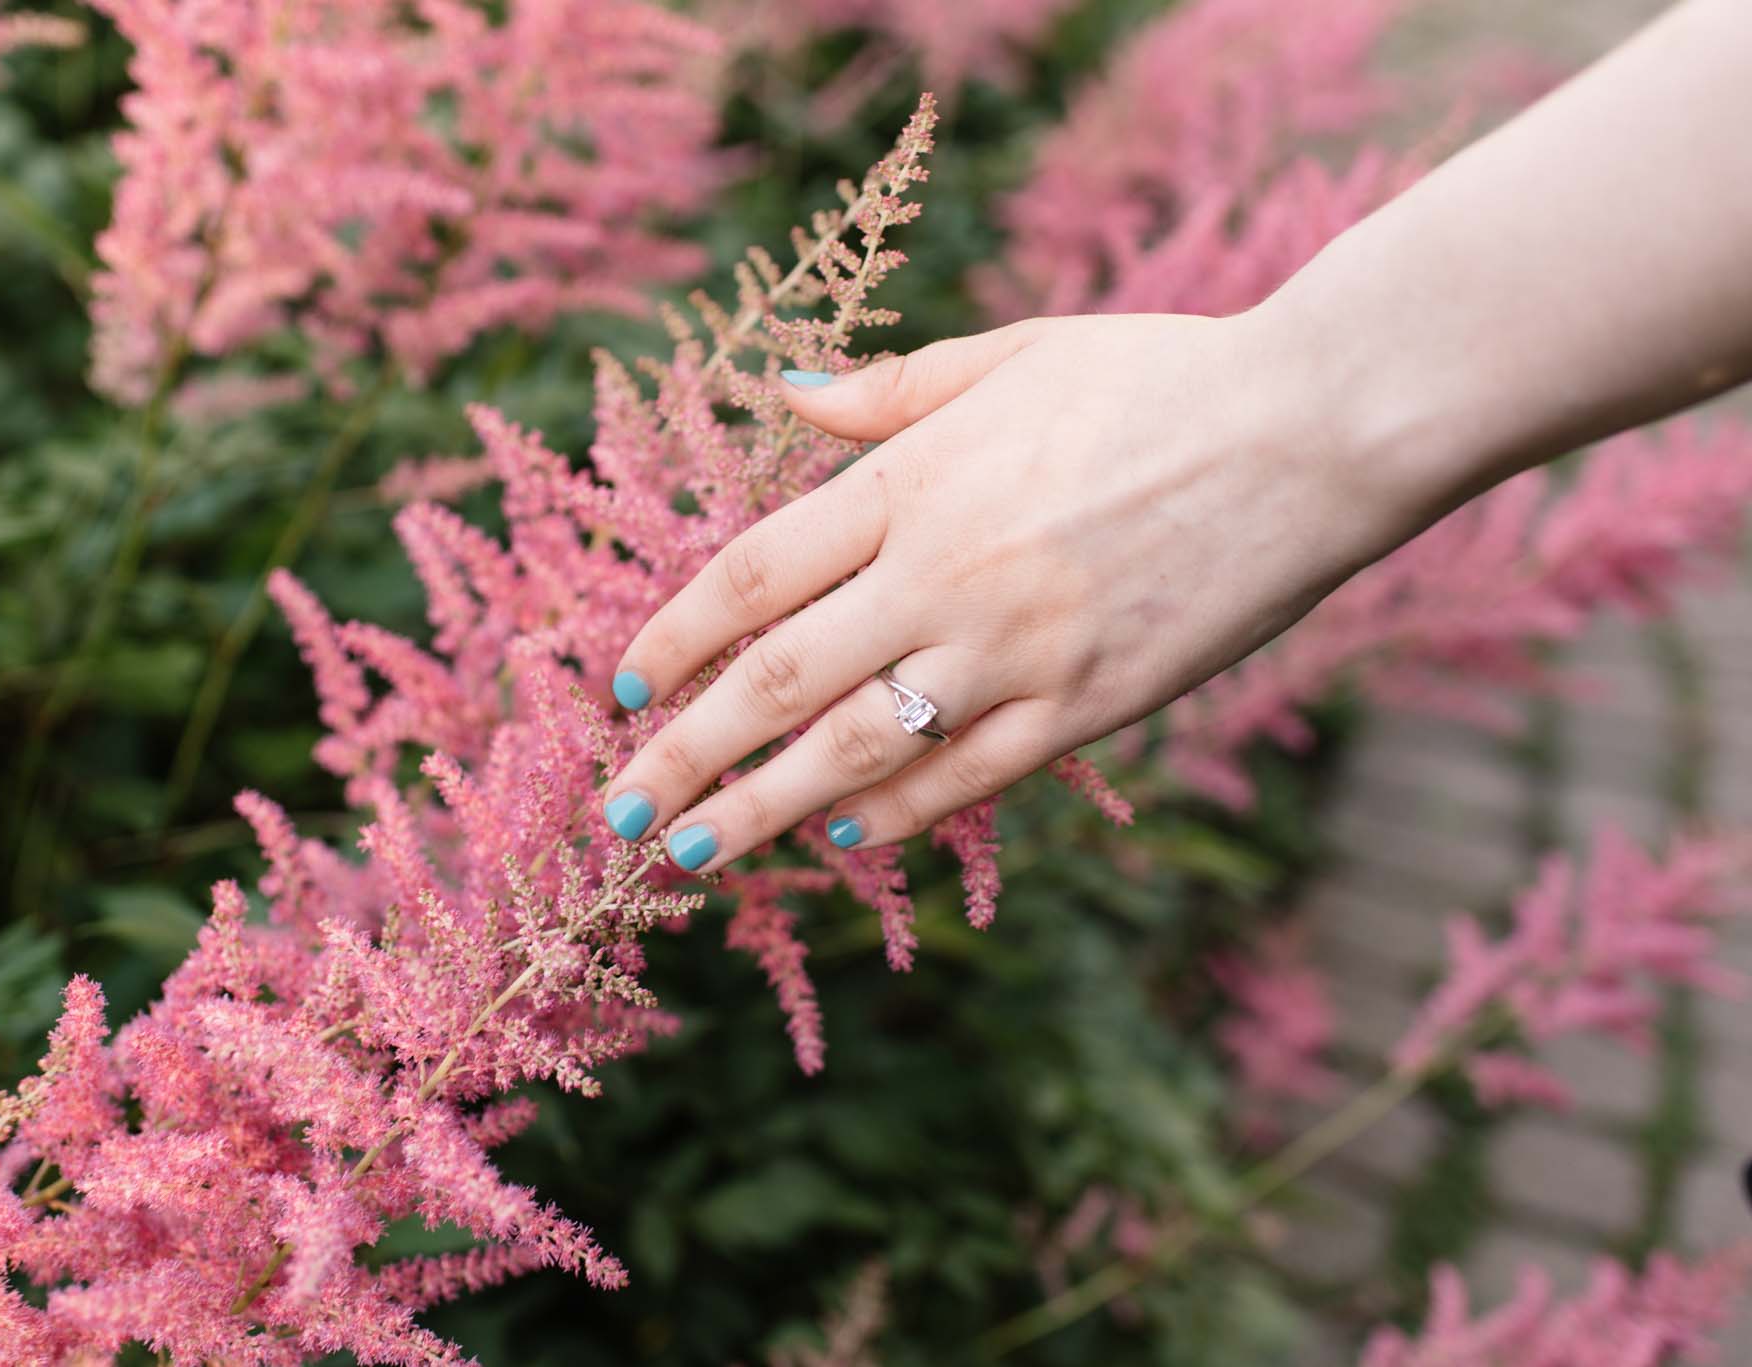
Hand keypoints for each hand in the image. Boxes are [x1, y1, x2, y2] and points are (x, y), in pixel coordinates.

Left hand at [600, 311, 1402, 870]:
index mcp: (912, 481)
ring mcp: (1015, 651)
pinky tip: (839, 843)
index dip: (671, 641)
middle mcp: (943, 574)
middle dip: (685, 756)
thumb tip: (784, 391)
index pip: (751, 578)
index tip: (621, 690)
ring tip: (693, 856)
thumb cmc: (1158, 375)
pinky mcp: (1087, 706)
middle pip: (778, 681)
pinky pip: (968, 778)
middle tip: (619, 815)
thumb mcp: (1010, 353)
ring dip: (761, 811)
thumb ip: (889, 391)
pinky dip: (896, 816)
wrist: (1312, 429)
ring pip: (856, 750)